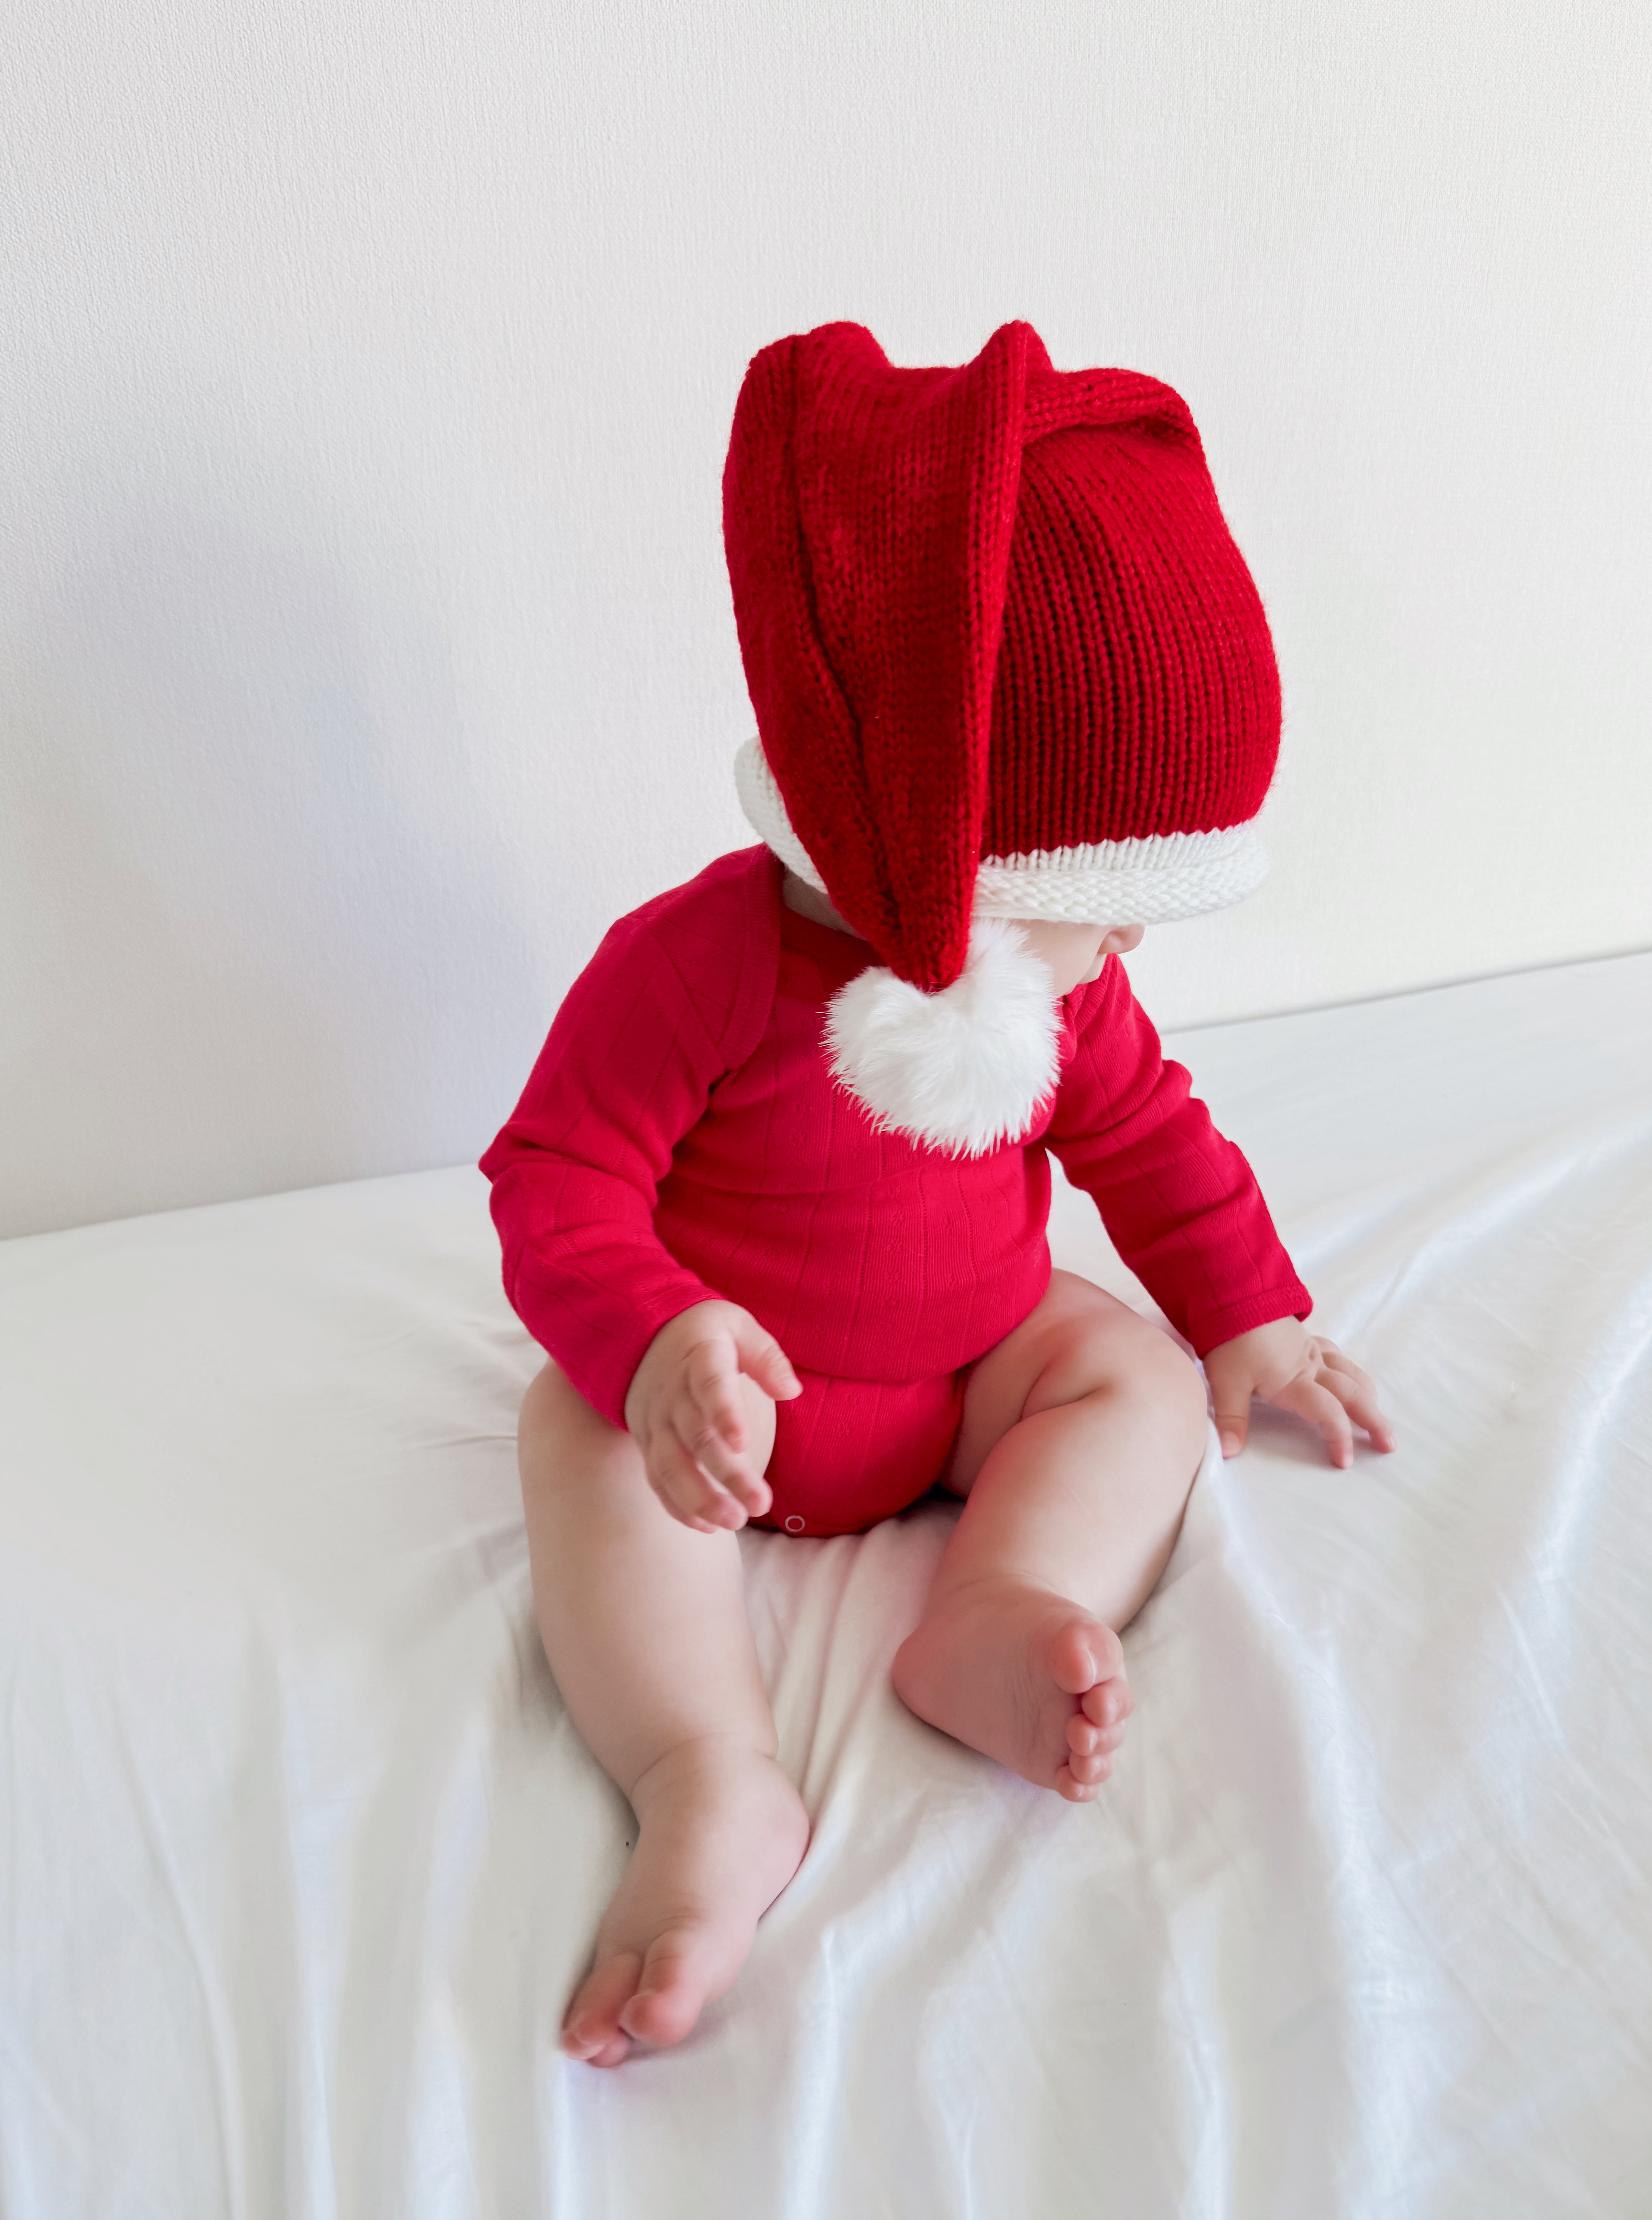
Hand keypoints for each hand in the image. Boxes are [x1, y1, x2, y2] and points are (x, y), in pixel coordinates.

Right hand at [623, 1300, 801, 1532]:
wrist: (639, 1334)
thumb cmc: (701, 1332)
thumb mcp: (736, 1325)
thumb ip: (765, 1356)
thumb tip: (791, 1390)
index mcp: (699, 1360)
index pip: (710, 1387)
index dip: (724, 1414)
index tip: (743, 1443)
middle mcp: (673, 1396)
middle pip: (697, 1439)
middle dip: (727, 1475)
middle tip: (759, 1505)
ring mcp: (657, 1423)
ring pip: (672, 1467)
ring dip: (700, 1499)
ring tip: (735, 1522)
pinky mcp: (648, 1443)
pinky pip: (658, 1479)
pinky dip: (677, 1505)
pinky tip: (707, 1526)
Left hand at [1203, 1318, 1393, 1470]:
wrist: (1232, 1295)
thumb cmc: (1230, 1340)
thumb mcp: (1225, 1382)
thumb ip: (1231, 1419)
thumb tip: (1229, 1454)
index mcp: (1295, 1380)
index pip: (1328, 1412)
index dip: (1340, 1437)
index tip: (1345, 1462)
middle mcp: (1311, 1366)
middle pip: (1351, 1394)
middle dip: (1373, 1420)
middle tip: (1389, 1444)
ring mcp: (1311, 1350)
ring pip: (1350, 1373)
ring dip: (1368, 1395)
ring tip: (1378, 1414)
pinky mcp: (1305, 1339)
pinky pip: (1337, 1355)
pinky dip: (1349, 1370)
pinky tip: (1350, 1376)